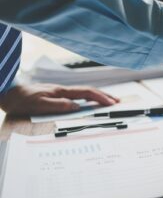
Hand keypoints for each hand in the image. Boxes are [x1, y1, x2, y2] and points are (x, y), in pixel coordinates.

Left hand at [0, 83, 118, 115]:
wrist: (7, 93)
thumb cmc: (20, 99)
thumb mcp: (38, 104)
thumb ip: (58, 105)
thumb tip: (76, 106)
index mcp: (61, 91)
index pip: (87, 92)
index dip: (101, 97)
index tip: (111, 103)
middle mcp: (62, 90)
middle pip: (88, 91)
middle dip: (103, 95)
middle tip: (117, 101)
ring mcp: (59, 92)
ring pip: (83, 93)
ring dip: (96, 96)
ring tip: (107, 101)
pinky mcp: (55, 95)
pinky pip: (76, 96)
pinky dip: (87, 98)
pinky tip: (87, 103)